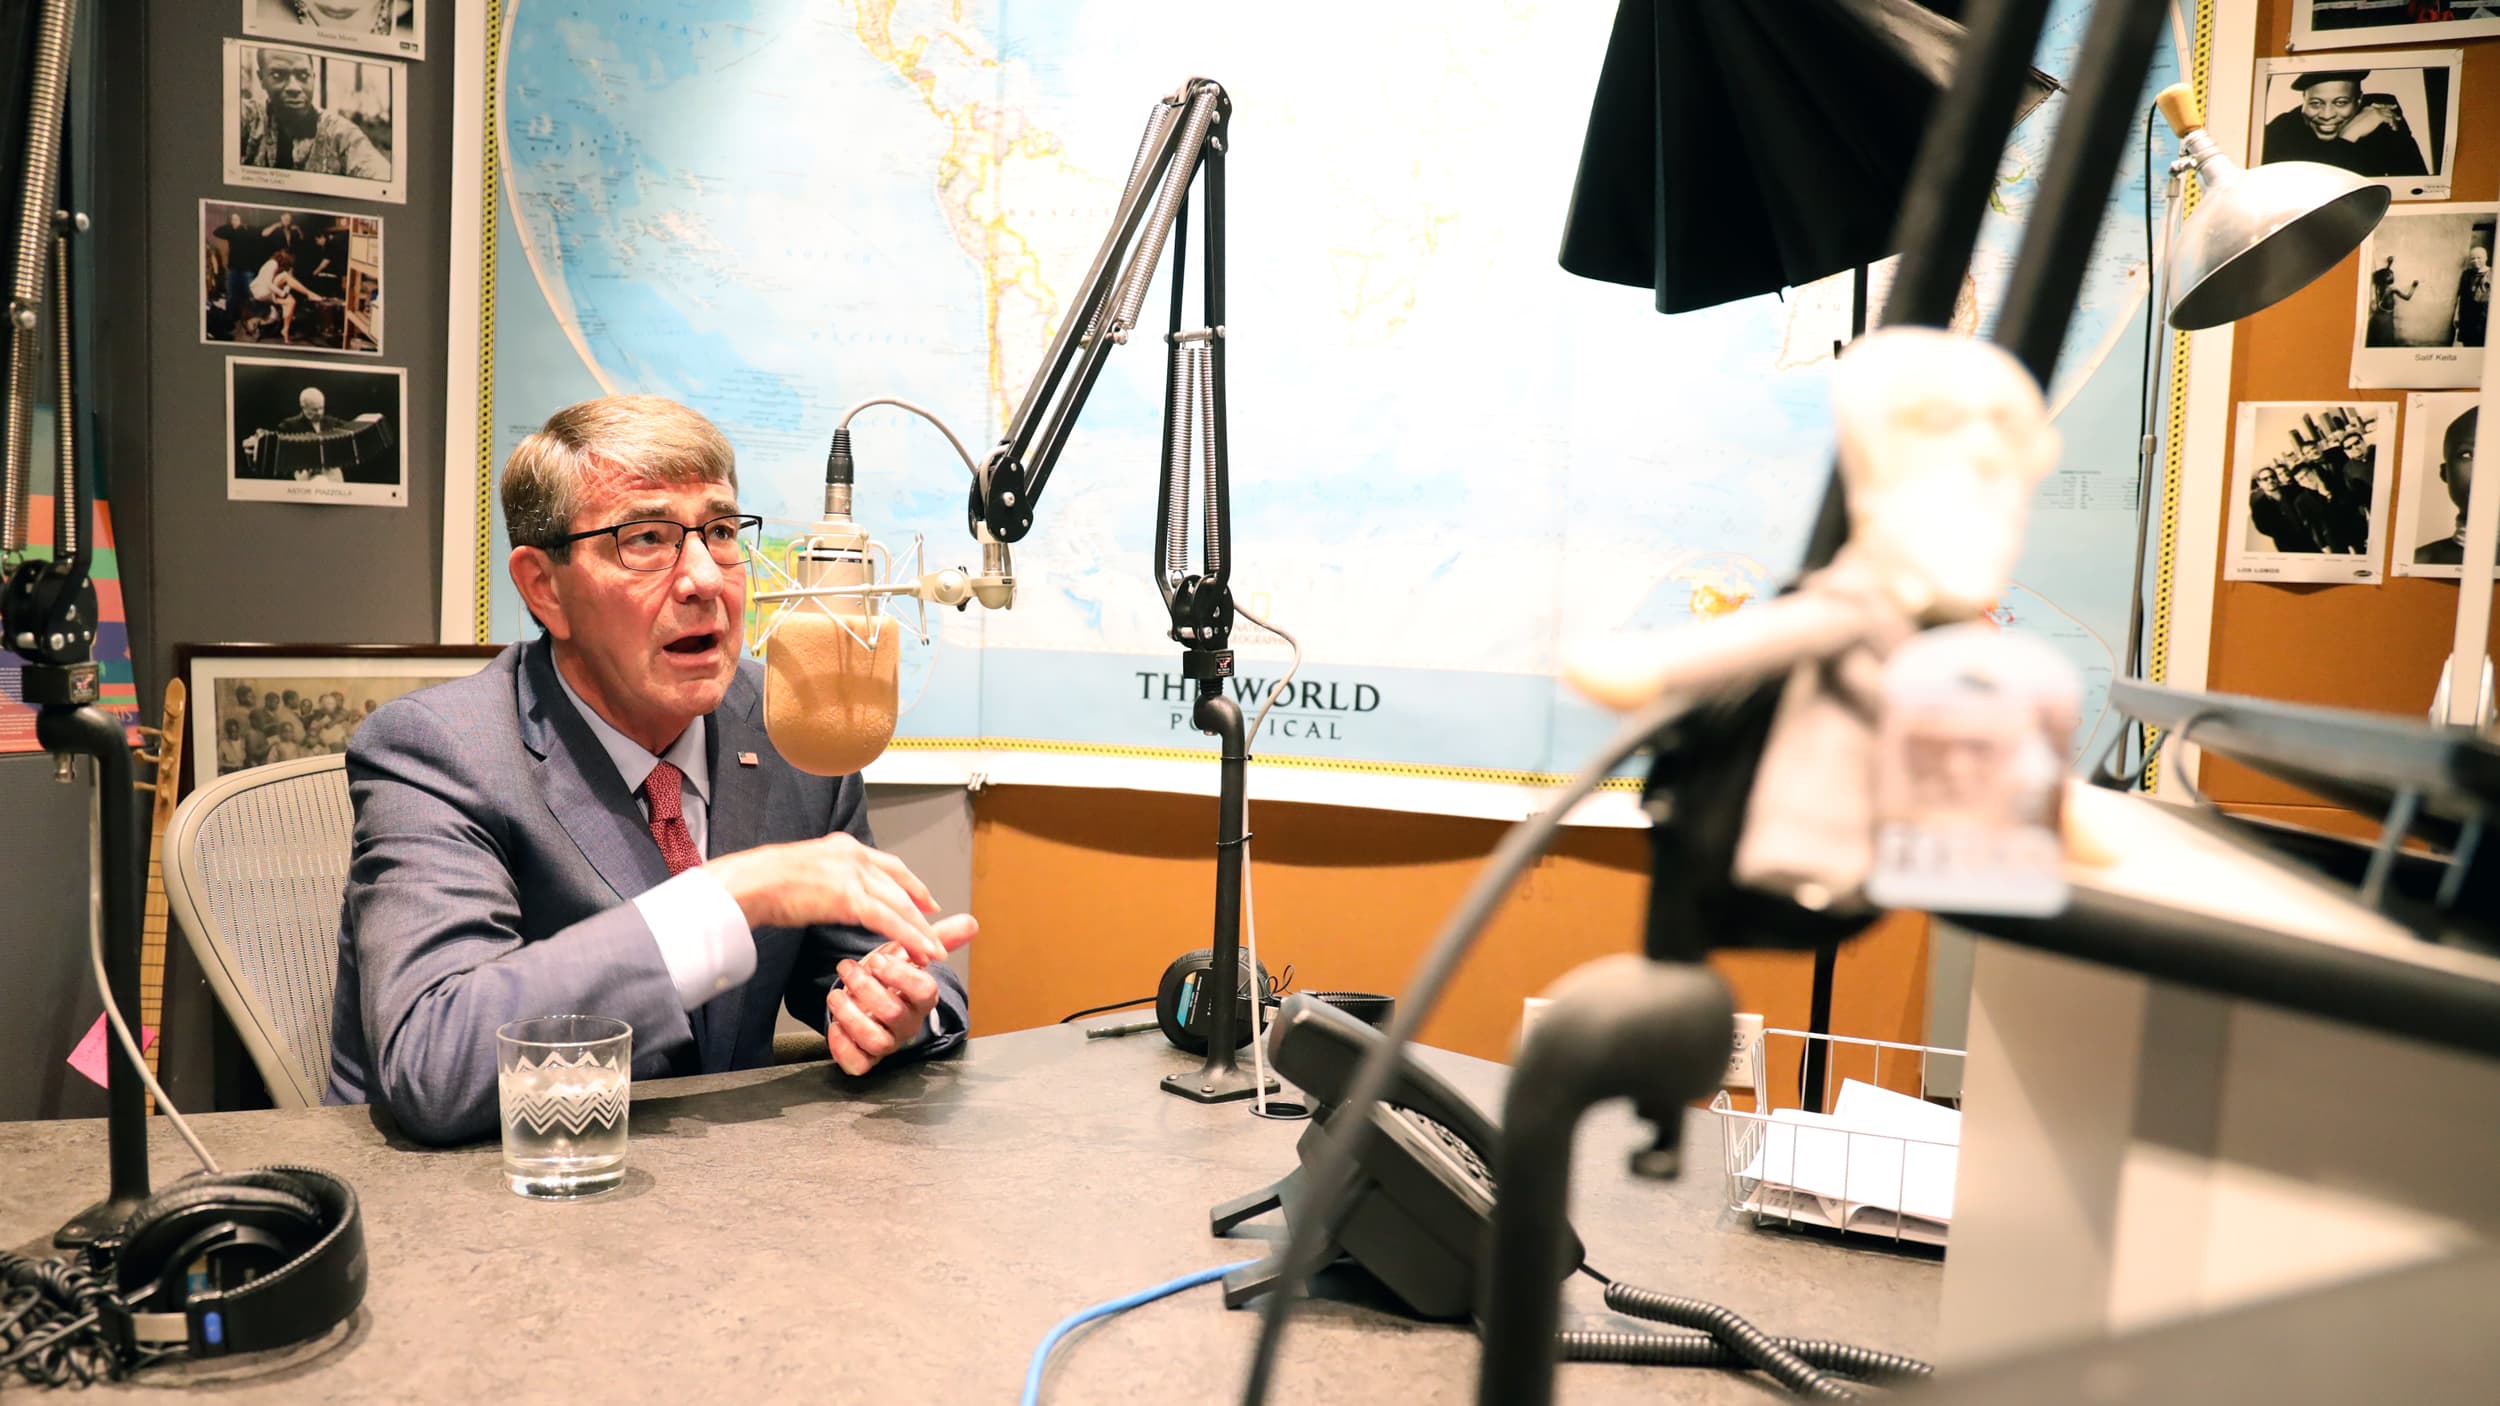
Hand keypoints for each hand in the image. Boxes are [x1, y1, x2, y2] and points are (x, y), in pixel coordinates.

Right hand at [705, 832, 953, 963]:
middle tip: (936, 927)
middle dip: (921, 910)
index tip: (925, 898)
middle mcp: (854, 856)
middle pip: (900, 885)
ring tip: (934, 948)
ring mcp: (853, 876)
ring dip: (920, 930)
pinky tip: (919, 948)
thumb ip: (827, 878)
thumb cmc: (764, 881)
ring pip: (899, 905)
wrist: (750, 883)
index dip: (911, 883)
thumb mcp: (804, 869)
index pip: (889, 864)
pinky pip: (888, 921)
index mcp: (844, 846)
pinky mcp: (849, 898)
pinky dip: (908, 936)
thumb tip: (833, 892)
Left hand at [825, 928, 974, 1074]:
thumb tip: (971, 921)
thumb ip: (936, 939)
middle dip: (867, 988)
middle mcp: (907, 1024)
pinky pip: (859, 1063)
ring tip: (837, 994)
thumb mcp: (908, 954)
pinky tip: (834, 1024)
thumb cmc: (888, 980)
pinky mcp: (865, 1058)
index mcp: (922, 998)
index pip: (924, 990)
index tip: (878, 959)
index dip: (900, 975)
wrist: (866, 1004)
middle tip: (848, 969)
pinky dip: (842, 1045)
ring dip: (851, 1015)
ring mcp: (888, 1043)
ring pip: (877, 1041)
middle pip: (895, 1014)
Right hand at [2342, 100, 2401, 141]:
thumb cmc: (2353, 128)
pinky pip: (2389, 119)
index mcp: (2367, 108)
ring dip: (2394, 119)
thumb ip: (2367, 119)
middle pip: (2386, 109)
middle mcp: (2373, 108)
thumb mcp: (2361, 121)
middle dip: (2392, 112)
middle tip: (2397, 117)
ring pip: (2389, 114)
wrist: (2352, 129)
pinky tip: (2393, 127)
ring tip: (2396, 124)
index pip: (2379, 106)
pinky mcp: (2379, 117)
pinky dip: (2392, 123)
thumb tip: (2372, 122)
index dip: (2386, 107)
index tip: (2390, 108)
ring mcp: (2376, 112)